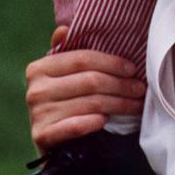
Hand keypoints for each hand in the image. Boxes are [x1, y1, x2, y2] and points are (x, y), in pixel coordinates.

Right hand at [25, 27, 143, 151]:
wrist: (54, 145)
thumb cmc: (65, 102)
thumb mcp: (64, 75)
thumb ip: (66, 51)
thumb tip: (64, 29)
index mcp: (39, 67)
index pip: (82, 59)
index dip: (111, 62)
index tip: (132, 69)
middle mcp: (35, 89)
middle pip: (90, 81)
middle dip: (121, 85)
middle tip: (140, 89)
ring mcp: (37, 113)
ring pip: (90, 103)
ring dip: (118, 104)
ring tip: (135, 105)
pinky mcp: (42, 136)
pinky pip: (73, 126)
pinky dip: (91, 122)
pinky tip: (104, 120)